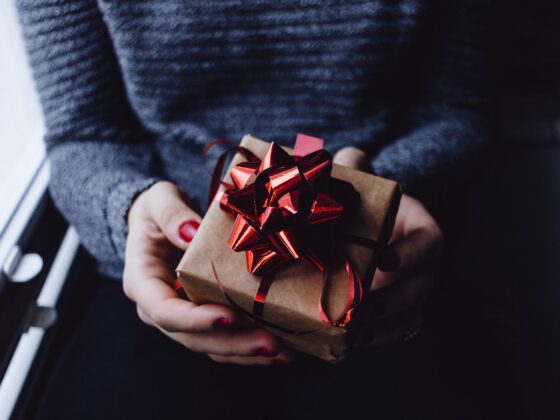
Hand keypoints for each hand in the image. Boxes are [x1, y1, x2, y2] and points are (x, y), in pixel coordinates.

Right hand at [123, 181, 292, 364]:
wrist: (160, 222)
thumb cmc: (157, 210)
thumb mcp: (159, 201)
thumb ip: (171, 215)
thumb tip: (191, 233)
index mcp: (142, 282)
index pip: (164, 310)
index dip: (195, 319)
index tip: (230, 317)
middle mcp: (158, 308)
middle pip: (192, 338)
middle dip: (233, 343)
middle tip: (270, 343)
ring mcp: (181, 317)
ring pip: (211, 346)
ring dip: (246, 352)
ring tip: (282, 352)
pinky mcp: (202, 318)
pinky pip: (223, 340)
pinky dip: (249, 347)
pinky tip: (279, 349)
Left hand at [333, 147, 442, 344]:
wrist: (362, 230)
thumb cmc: (365, 205)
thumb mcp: (362, 184)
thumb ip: (355, 168)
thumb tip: (346, 157)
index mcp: (421, 228)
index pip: (430, 242)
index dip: (411, 253)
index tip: (384, 259)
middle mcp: (423, 263)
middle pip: (421, 286)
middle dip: (393, 299)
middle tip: (361, 304)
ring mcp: (412, 290)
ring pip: (411, 314)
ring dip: (384, 325)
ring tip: (354, 330)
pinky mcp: (396, 311)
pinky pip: (395, 329)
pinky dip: (376, 337)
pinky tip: (350, 341)